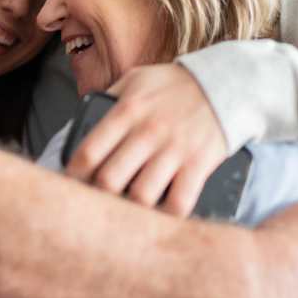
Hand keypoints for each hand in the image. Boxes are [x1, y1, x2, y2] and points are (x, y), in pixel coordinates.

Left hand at [66, 64, 226, 216]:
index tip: (71, 185)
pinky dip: (165, 216)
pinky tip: (157, 218)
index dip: (74, 175)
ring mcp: (175, 150)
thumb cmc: (174, 84)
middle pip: (110, 180)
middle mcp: (148, 132)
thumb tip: (83, 123)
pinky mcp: (199, 164)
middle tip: (96, 203)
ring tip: (123, 213)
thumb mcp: (136, 79)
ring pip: (141, 196)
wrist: (226, 82)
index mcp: (127, 111)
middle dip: (98, 196)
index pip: (89, 151)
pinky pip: (178, 203)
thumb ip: (110, 98)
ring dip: (129, 210)